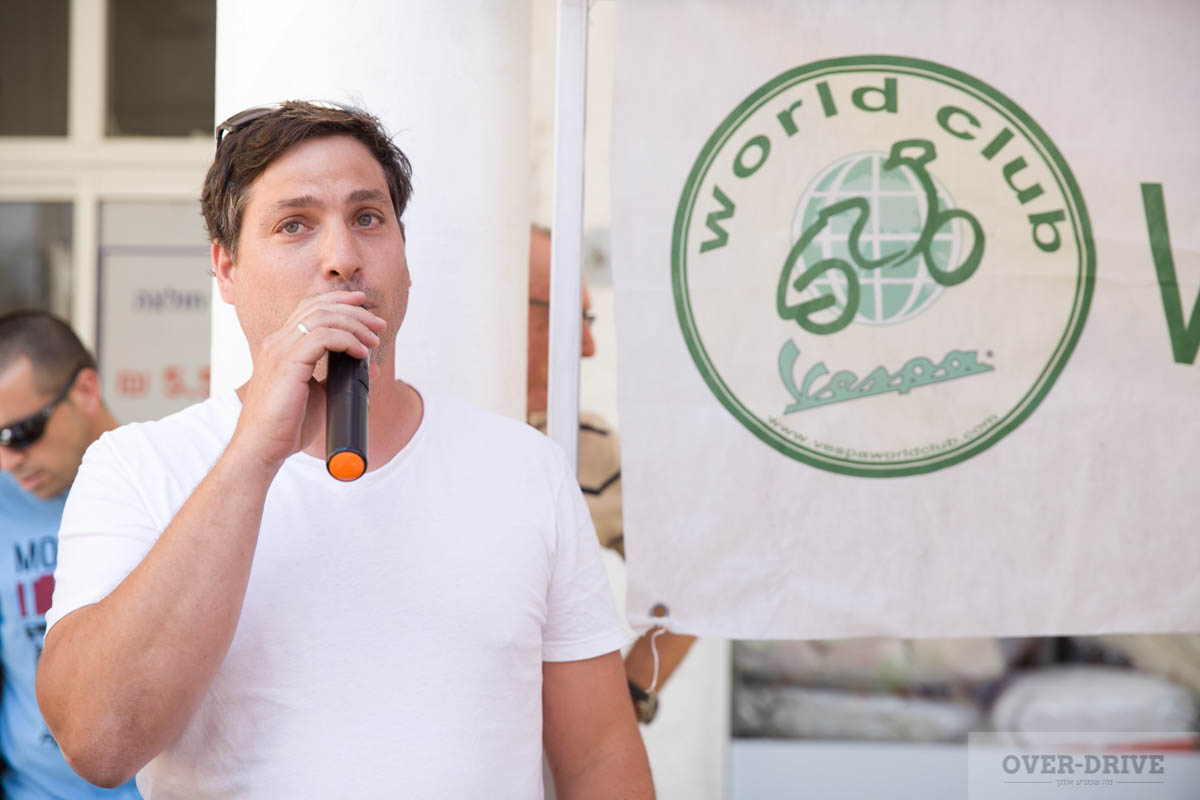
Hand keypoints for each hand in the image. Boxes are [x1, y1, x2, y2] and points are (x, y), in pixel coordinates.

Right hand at [229, 290, 385, 471]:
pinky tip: (360, 353)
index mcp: (281, 346)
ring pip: (322, 317)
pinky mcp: (287, 363)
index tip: (363, 304)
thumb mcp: (320, 395)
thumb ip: (340, 377)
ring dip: (354, 324)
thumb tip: (371, 368)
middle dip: (354, 311)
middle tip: (378, 324)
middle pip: (318, 307)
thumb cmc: (287, 425)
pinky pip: (322, 337)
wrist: (263, 446)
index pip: (309, 307)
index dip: (337, 300)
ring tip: (373, 340)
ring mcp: (280, 350)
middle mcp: (277, 342)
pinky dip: (346, 340)